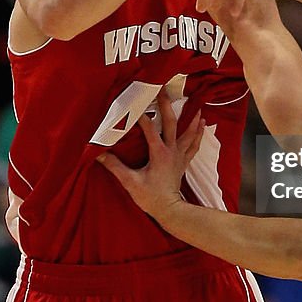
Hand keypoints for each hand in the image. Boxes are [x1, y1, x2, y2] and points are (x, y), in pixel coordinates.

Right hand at [98, 91, 204, 221]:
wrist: (169, 210)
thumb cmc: (150, 197)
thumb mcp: (130, 181)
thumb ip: (114, 166)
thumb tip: (99, 153)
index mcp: (159, 152)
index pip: (149, 128)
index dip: (141, 116)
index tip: (134, 103)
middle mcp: (171, 151)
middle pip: (171, 123)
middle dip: (167, 106)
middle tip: (165, 91)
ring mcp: (179, 156)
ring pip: (188, 134)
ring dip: (192, 120)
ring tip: (198, 107)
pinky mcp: (183, 163)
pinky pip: (193, 145)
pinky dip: (198, 135)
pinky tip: (202, 126)